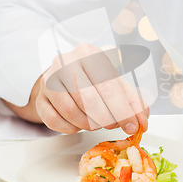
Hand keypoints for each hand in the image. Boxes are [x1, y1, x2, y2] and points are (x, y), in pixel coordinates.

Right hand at [34, 43, 148, 133]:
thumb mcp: (116, 82)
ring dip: (89, 125)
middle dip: (107, 119)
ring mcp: (49, 80)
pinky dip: (71, 128)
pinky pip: (55, 121)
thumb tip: (142, 119)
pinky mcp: (40, 98)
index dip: (123, 110)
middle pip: (89, 100)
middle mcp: (66, 63)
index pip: (108, 86)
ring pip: (72, 112)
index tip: (133, 125)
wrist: (63, 76)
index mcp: (89, 53)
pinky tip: (79, 123)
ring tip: (98, 122)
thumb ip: (131, 99)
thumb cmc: (92, 79)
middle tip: (114, 125)